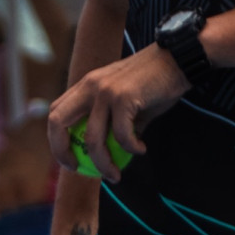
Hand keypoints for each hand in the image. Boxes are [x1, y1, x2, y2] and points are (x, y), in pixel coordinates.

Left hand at [47, 44, 189, 181]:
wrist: (178, 59)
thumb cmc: (155, 83)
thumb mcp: (127, 102)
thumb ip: (114, 123)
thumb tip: (108, 154)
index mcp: (86, 84)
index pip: (56, 112)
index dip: (56, 139)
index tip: (72, 159)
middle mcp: (90, 85)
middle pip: (57, 122)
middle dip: (62, 152)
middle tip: (80, 170)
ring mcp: (105, 90)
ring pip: (91, 138)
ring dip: (103, 163)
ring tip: (115, 174)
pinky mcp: (123, 97)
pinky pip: (121, 134)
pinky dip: (131, 148)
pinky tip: (141, 148)